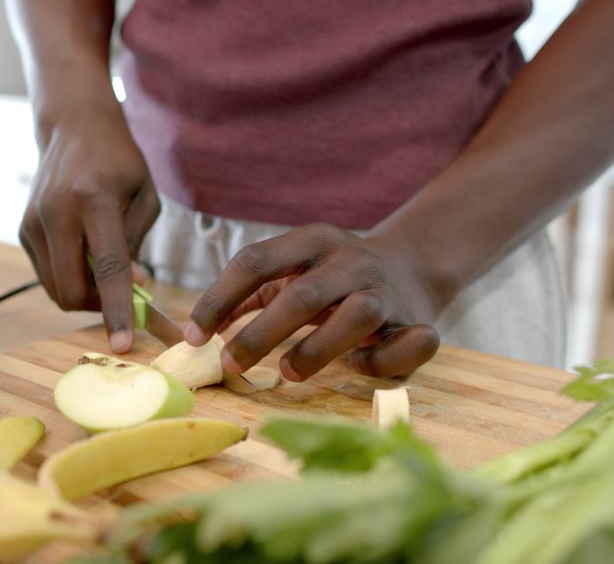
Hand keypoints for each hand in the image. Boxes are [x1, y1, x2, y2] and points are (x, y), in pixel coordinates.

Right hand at [19, 110, 159, 352]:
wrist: (73, 127)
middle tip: (121, 297)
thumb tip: (132, 288)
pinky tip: (83, 254)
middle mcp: (57, 212)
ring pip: (56, 289)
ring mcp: (33, 222)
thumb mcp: (144, 196)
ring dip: (84, 294)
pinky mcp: (24, 230)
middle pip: (72, 288)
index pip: (106, 267)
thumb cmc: (118, 162)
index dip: (116, 309)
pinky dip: (69, 278)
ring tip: (104, 272)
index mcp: (94, 199)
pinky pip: (47, 275)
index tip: (124, 344)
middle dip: (97, 307)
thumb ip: (136, 244)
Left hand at [183, 223, 442, 378]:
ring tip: (288, 372)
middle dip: (261, 334)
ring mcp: (388, 290)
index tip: (193, 337)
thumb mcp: (288, 273)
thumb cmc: (331, 279)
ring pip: (359, 316)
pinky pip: (407, 346)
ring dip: (318, 349)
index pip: (255, 261)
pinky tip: (359, 367)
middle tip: (230, 364)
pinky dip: (383, 361)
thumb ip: (245, 297)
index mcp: (311, 241)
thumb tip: (196, 333)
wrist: (414, 266)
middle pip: (303, 295)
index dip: (219, 299)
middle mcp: (350, 261)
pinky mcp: (420, 323)